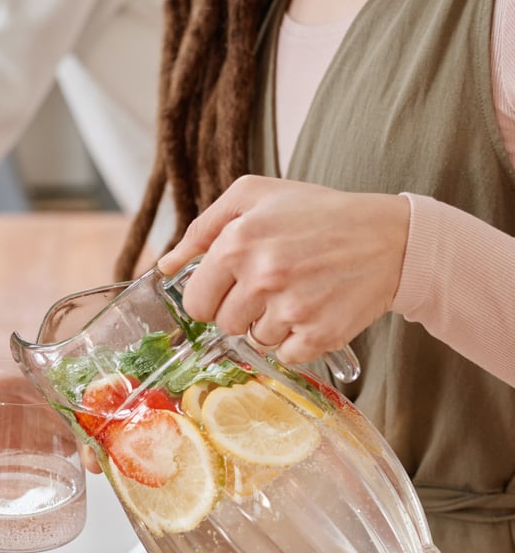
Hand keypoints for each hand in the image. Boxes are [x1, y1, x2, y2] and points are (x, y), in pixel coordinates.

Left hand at [157, 176, 409, 364]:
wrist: (387, 238)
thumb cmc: (317, 214)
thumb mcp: (255, 196)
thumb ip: (202, 228)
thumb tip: (165, 267)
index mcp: (238, 243)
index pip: (197, 301)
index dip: (212, 297)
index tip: (232, 287)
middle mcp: (261, 277)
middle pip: (224, 324)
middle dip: (241, 311)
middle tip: (271, 287)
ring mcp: (290, 310)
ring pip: (255, 341)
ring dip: (271, 325)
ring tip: (298, 294)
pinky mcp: (317, 336)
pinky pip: (285, 356)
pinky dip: (297, 341)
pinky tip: (314, 311)